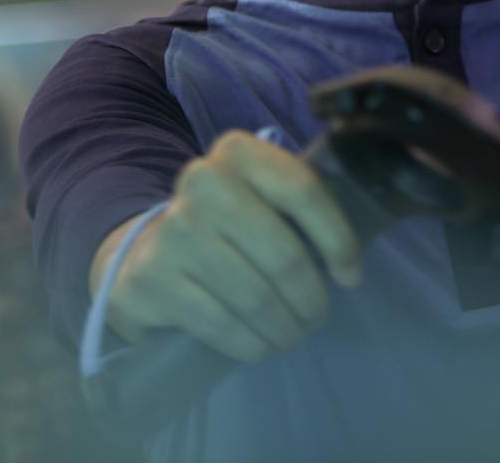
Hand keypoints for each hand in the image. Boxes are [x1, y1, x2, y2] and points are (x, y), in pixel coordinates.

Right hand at [94, 131, 362, 363]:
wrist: (148, 250)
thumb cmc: (229, 225)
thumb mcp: (262, 197)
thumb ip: (300, 211)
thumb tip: (348, 267)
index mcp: (238, 152)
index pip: (303, 191)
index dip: (337, 240)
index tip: (351, 277)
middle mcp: (202, 182)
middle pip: (284, 254)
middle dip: (311, 298)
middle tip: (317, 318)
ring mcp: (173, 230)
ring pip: (256, 296)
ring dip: (284, 328)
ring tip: (293, 336)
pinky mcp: (151, 278)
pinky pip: (220, 324)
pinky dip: (249, 344)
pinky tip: (260, 347)